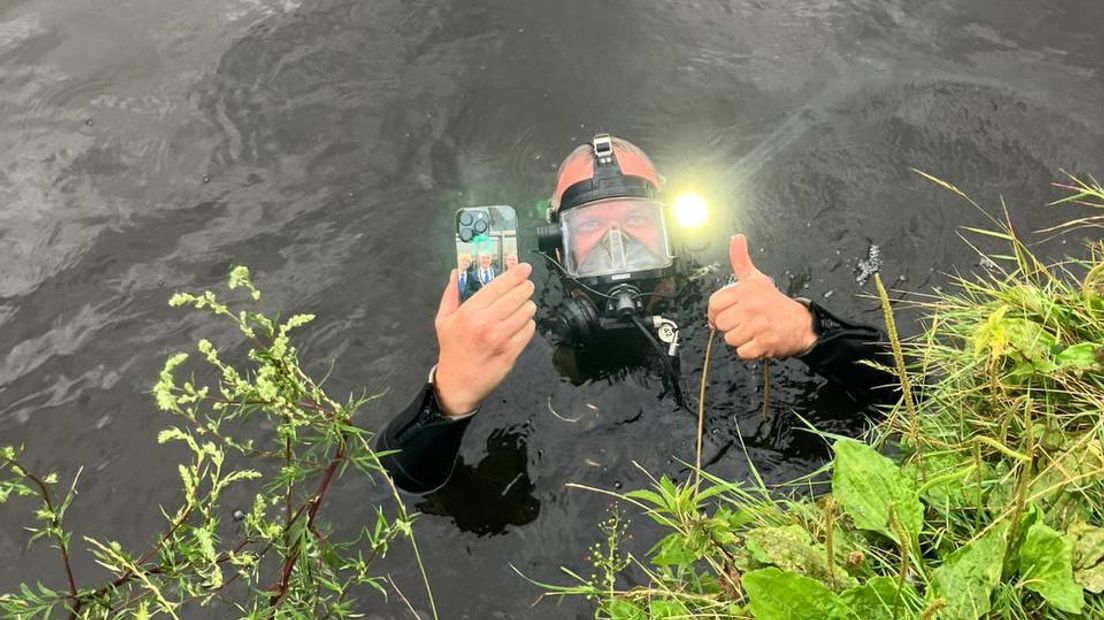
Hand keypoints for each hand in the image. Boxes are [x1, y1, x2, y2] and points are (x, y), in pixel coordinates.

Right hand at [433, 263, 536, 415]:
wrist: (458, 383)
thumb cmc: (452, 348)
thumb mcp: (444, 320)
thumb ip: (451, 294)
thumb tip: (456, 272)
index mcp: (469, 312)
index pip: (498, 286)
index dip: (515, 274)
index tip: (524, 267)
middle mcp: (486, 323)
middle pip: (516, 296)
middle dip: (525, 287)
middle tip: (527, 285)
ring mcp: (501, 339)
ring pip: (526, 312)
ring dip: (528, 305)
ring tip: (524, 305)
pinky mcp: (511, 352)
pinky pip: (528, 330)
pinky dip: (528, 324)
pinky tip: (522, 323)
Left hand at [706, 234, 816, 359]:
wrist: (800, 324)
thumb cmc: (774, 302)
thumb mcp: (756, 278)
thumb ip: (741, 259)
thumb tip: (736, 237)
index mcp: (746, 290)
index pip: (714, 304)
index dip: (715, 312)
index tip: (724, 314)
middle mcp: (751, 306)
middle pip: (721, 324)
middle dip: (730, 326)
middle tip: (744, 322)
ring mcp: (758, 325)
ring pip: (730, 339)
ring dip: (740, 339)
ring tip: (752, 331)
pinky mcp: (765, 343)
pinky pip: (742, 352)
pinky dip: (749, 350)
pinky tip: (758, 340)